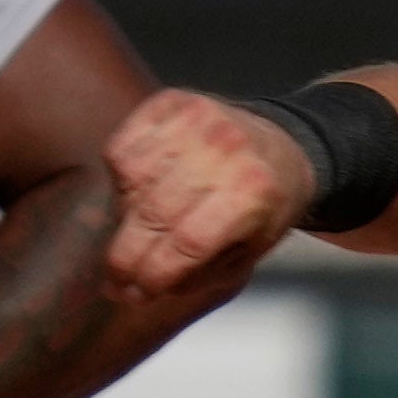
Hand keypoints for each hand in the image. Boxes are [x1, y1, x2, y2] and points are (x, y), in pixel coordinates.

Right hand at [96, 85, 308, 318]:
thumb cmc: (263, 205)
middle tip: (115, 280)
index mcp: (252, 195)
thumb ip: (201, 273)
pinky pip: (122, 146)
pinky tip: (137, 189)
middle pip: (154, 214)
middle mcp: (225, 152)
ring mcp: (197, 121)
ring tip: (138, 227)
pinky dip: (120, 174)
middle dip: (126, 257)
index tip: (134, 295)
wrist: (282, 145)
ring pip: (132, 178)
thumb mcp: (250, 251)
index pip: (187, 244)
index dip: (153, 275)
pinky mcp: (172, 102)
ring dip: (124, 214)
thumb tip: (144, 285)